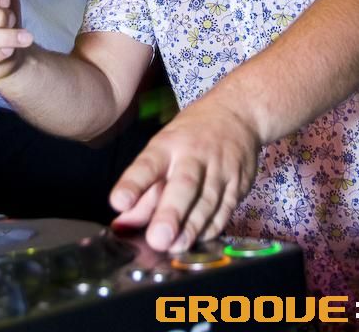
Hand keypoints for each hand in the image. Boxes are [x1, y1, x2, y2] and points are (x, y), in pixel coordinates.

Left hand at [110, 94, 258, 251]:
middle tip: (157, 238)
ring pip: (207, 200)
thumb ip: (144, 187)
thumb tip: (124, 223)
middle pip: (184, 184)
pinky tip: (199, 238)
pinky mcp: (239, 182)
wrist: (237, 112)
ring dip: (191, 227)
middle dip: (170, 213)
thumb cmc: (191, 134)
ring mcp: (220, 168)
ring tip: (176, 247)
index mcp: (168, 144)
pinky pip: (226, 208)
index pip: (148, 164)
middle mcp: (195, 154)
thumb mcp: (162, 148)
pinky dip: (212, 226)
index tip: (119, 202)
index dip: (133, 184)